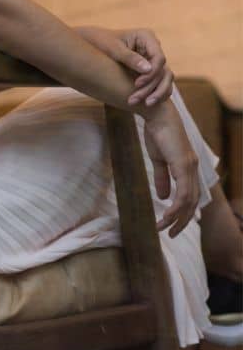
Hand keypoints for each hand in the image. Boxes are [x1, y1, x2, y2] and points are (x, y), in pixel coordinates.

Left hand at [77, 25, 173, 108]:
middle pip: (162, 70)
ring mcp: (153, 59)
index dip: (151, 73)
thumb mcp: (113, 49)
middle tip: (134, 99)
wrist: (93, 44)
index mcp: (147, 37)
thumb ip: (129, 58)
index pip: (159, 58)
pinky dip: (155, 93)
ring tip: (143, 104)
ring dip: (155, 93)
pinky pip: (160, 83)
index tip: (136, 84)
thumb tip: (148, 69)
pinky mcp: (151, 70)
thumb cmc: (102, 42)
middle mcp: (153, 47)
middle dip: (151, 86)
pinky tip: (145, 103)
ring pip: (164, 79)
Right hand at [142, 100, 198, 236]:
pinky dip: (175, 207)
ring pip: (188, 201)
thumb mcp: (158, 160)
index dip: (183, 213)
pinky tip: (166, 215)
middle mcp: (193, 169)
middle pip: (193, 203)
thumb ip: (162, 178)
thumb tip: (162, 196)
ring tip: (162, 228)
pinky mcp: (183, 165)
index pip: (191, 196)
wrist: (156, 114)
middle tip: (170, 234)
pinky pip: (183, 193)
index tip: (171, 225)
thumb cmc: (157, 133)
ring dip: (175, 217)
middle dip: (181, 221)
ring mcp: (190, 167)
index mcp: (188, 167)